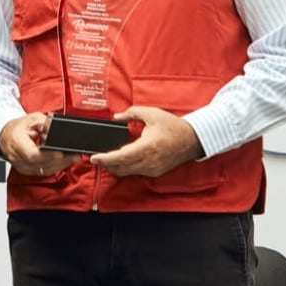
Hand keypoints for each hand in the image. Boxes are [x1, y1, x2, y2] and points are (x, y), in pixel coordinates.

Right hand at [0, 113, 80, 176]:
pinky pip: (43, 172)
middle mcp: (17, 157)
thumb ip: (45, 123)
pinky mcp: (27, 170)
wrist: (5, 135)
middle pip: (41, 164)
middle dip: (60, 160)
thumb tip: (56, 129)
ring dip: (60, 165)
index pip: (32, 154)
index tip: (61, 153)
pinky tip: (64, 162)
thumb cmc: (17, 127)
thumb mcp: (32, 119)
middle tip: (75, 155)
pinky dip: (55, 167)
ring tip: (73, 157)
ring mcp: (21, 166)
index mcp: (16, 142)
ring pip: (43, 170)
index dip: (48, 155)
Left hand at [88, 105, 204, 177]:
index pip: (120, 157)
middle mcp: (149, 161)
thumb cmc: (173, 127)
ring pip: (127, 172)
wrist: (192, 140)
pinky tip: (119, 162)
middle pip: (121, 167)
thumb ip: (131, 113)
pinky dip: (125, 169)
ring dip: (114, 167)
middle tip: (95, 159)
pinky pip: (135, 173)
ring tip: (104, 160)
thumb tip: (116, 117)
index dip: (105, 159)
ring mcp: (152, 169)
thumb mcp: (151, 113)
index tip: (94, 158)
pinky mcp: (155, 172)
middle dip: (105, 164)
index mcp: (147, 147)